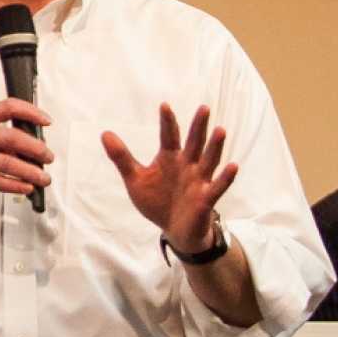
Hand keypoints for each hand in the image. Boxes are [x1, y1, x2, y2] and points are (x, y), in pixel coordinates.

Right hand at [0, 98, 52, 206]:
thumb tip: (31, 150)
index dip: (31, 112)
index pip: (8, 107)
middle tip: (49, 157)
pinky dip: (15, 185)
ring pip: (7, 163)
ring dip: (30, 172)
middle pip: (13, 137)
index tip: (47, 121)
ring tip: (43, 178)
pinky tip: (26, 188)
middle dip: (36, 148)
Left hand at [101, 103, 237, 253]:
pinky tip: (233, 166)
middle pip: (194, 142)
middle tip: (204, 108)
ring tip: (220, 130)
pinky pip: (218, 187)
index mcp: (170, 158)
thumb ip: (122, 158)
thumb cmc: (157, 201)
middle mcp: (187, 165)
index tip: (164, 105)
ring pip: (209, 160)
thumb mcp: (135, 179)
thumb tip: (104, 133)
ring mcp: (199, 180)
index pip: (169, 136)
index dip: (167, 122)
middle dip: (198, 127)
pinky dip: (225, 177)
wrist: (173, 230)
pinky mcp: (206, 198)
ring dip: (215, 146)